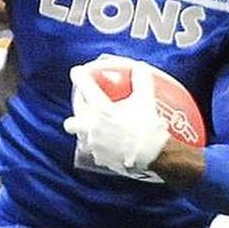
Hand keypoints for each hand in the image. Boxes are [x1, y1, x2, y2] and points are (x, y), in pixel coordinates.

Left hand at [63, 56, 168, 173]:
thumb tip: (139, 68)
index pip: (84, 85)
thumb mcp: (147, 100)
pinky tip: (108, 142)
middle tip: (87, 98)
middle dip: (79, 102)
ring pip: (79, 131)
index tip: (78, 72)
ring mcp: (93, 143)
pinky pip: (93, 147)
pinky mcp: (99, 157)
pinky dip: (98, 143)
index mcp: (101, 108)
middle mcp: (91, 125)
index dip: (79, 75)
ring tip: (96, 122)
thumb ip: (142, 81)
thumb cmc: (147, 129)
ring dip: (85, 125)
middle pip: (76, 109)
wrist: (152, 158)